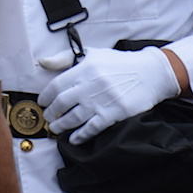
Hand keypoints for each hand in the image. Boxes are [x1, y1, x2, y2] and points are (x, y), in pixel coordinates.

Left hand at [38, 47, 179, 144]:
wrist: (151, 73)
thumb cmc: (119, 63)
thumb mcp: (93, 54)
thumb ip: (65, 58)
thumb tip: (42, 62)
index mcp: (84, 69)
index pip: (56, 85)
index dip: (45, 96)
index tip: (42, 103)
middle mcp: (90, 85)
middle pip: (61, 103)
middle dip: (51, 113)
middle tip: (48, 117)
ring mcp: (101, 101)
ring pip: (73, 118)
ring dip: (61, 126)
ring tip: (56, 128)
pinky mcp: (114, 114)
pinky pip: (91, 128)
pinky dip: (80, 136)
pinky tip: (74, 138)